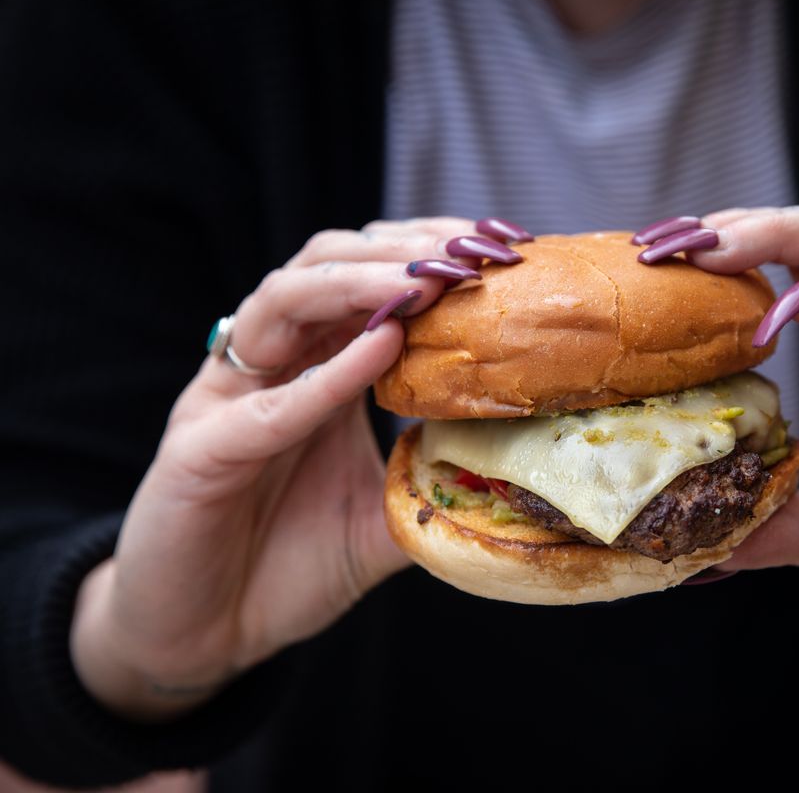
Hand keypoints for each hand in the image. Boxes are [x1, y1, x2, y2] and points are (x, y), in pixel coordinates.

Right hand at [70, 217, 486, 718]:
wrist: (207, 638)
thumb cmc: (288, 566)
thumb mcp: (382, 518)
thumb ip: (431, 479)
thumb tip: (515, 467)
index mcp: (312, 367)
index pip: (368, 282)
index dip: (428, 256)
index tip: (497, 247)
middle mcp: (270, 366)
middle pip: (326, 266)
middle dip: (400, 251)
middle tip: (469, 249)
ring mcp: (226, 400)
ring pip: (284, 303)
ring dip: (358, 284)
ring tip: (425, 280)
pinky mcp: (197, 452)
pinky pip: (265, 405)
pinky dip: (326, 375)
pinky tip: (382, 349)